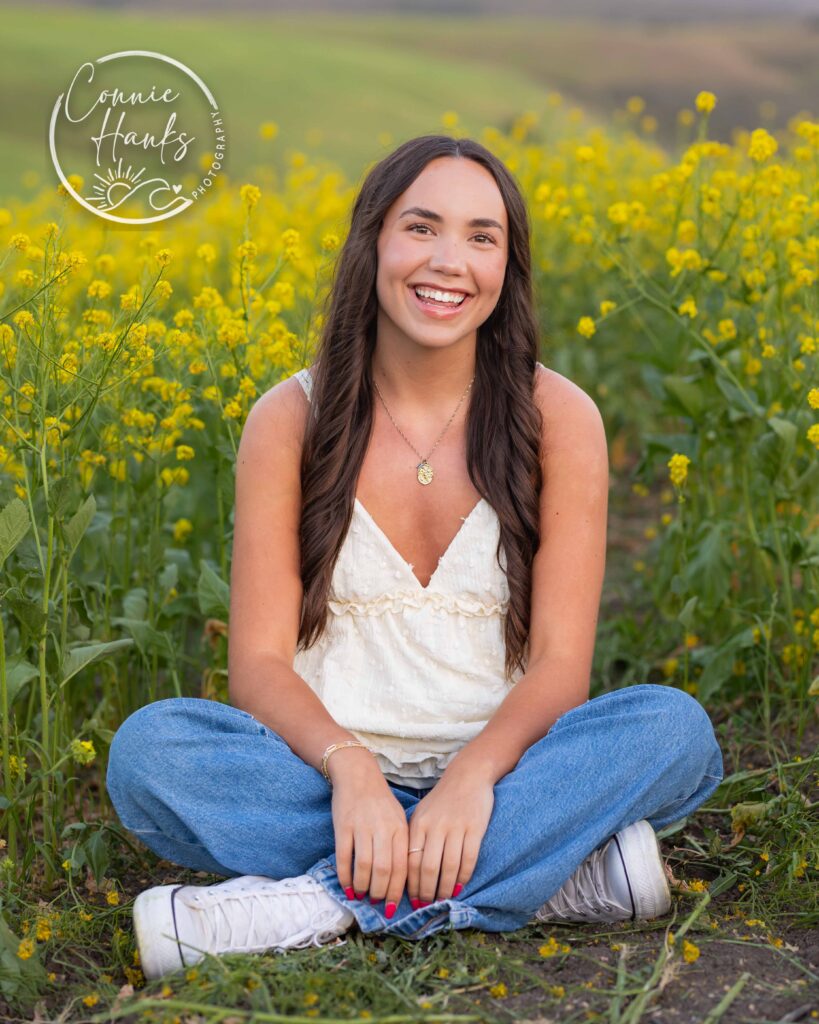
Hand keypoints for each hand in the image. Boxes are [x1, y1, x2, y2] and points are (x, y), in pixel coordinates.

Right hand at [329, 748, 408, 915]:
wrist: (357, 774)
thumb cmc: (380, 801)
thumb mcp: (398, 819)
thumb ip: (400, 845)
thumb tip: (401, 881)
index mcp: (400, 829)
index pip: (402, 867)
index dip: (396, 891)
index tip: (391, 907)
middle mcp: (382, 828)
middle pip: (383, 870)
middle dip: (380, 892)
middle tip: (375, 902)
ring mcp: (362, 827)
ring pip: (364, 866)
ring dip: (363, 886)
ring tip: (362, 895)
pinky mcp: (343, 826)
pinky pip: (344, 857)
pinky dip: (345, 876)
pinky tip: (347, 886)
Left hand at [407, 767, 494, 905]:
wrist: (469, 775)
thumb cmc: (443, 799)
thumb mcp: (423, 814)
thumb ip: (415, 839)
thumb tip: (408, 873)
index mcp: (418, 823)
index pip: (411, 860)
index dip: (411, 885)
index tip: (413, 901)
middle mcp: (435, 826)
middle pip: (428, 868)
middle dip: (427, 892)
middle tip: (428, 907)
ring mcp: (455, 827)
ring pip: (448, 867)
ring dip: (445, 888)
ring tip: (444, 901)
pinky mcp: (474, 828)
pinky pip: (468, 859)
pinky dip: (463, 877)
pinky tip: (460, 887)